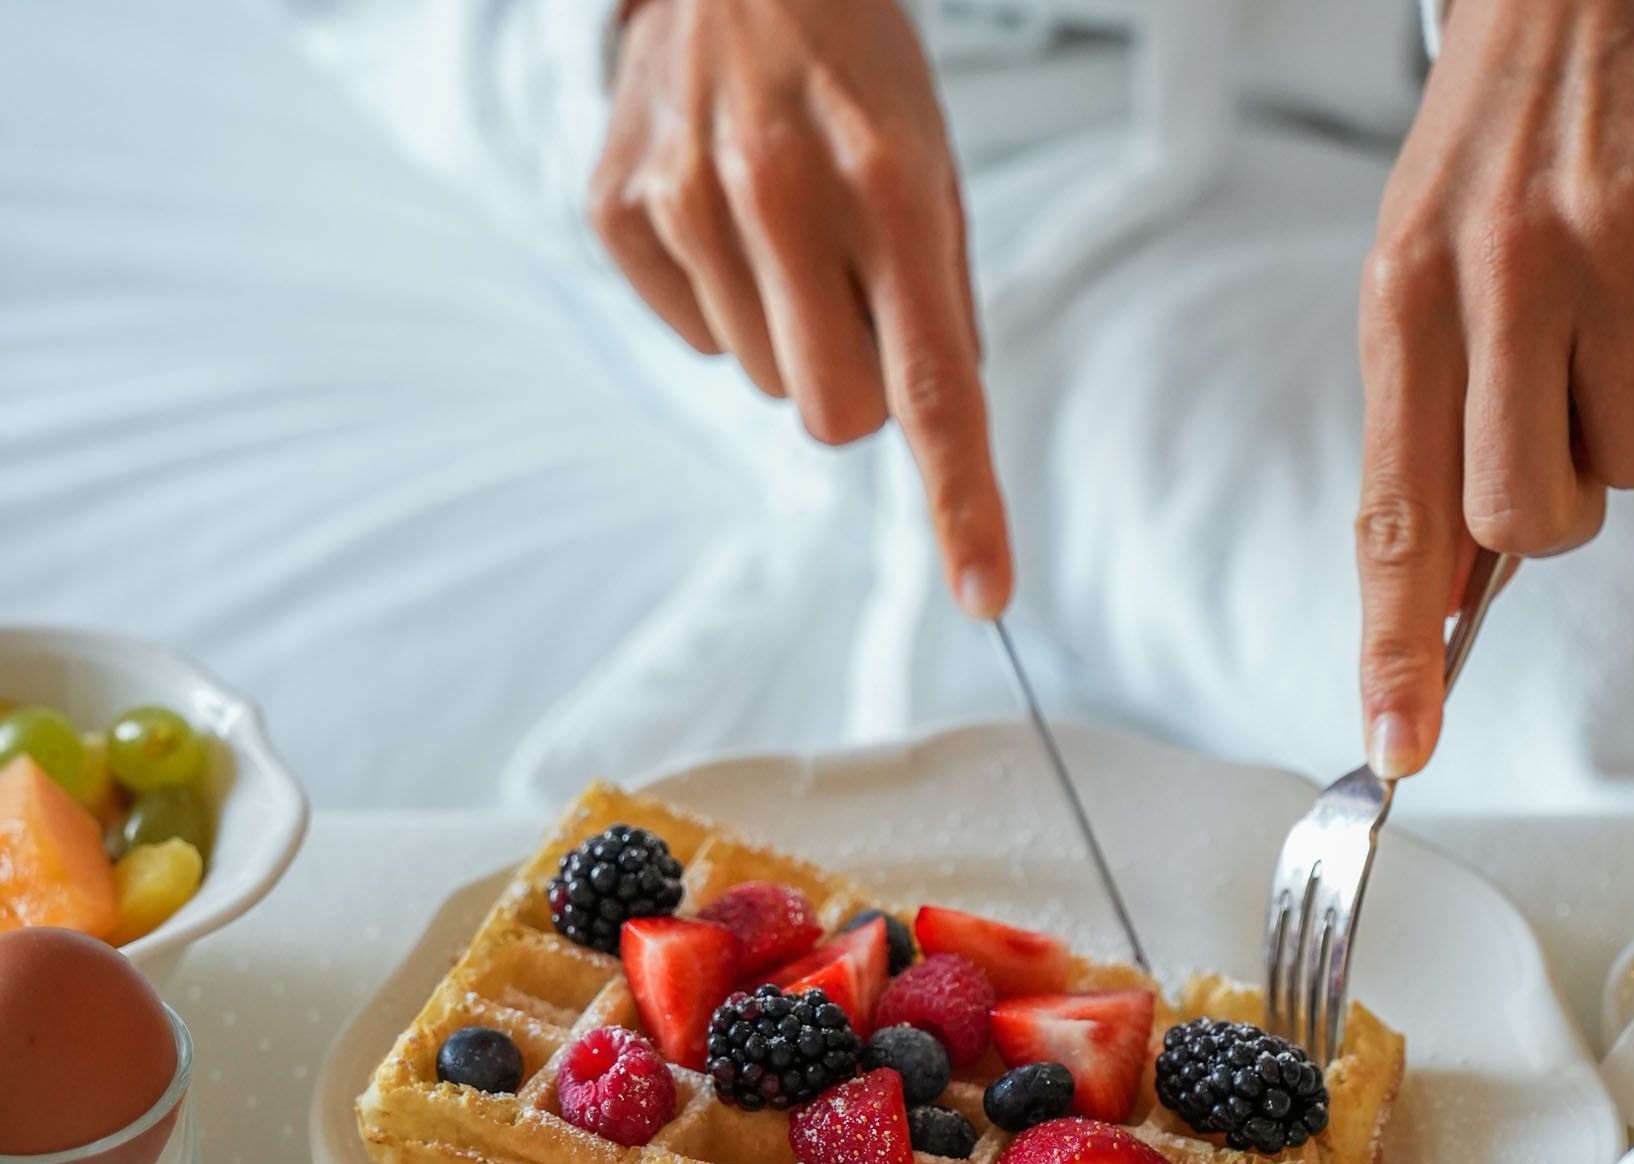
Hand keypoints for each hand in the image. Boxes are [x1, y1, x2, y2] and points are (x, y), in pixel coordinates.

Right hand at [589, 0, 1011, 616]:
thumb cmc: (852, 71)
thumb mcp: (934, 165)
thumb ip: (943, 301)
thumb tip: (937, 428)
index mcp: (892, 188)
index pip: (934, 388)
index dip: (962, 501)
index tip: (985, 590)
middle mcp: (781, 197)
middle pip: (833, 416)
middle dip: (855, 383)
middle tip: (851, 291)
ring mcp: (685, 204)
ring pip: (761, 381)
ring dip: (785, 329)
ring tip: (782, 226)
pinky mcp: (616, 212)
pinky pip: (690, 339)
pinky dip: (717, 301)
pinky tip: (723, 219)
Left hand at [1355, 0, 1633, 776]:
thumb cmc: (1486, 156)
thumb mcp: (1412, 277)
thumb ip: (1426, 427)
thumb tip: (1445, 587)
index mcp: (1402, 305)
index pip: (1396, 514)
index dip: (1399, 643)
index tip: (1402, 742)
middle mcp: (1502, 278)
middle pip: (1537, 519)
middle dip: (1552, 505)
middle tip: (1549, 410)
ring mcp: (1619, 241)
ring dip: (1629, 409)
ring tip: (1606, 304)